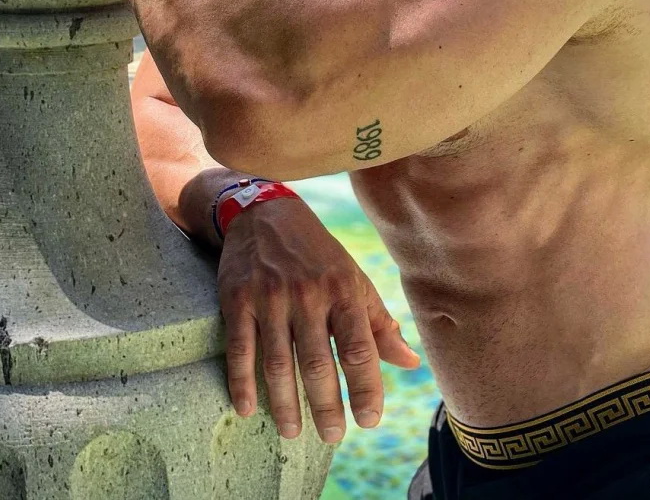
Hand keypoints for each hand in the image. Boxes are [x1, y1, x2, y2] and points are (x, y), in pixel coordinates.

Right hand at [216, 197, 421, 444]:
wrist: (264, 213)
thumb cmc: (317, 253)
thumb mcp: (353, 279)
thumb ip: (379, 323)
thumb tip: (410, 363)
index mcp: (343, 290)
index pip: (359, 350)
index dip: (366, 389)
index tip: (369, 421)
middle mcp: (308, 294)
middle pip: (318, 364)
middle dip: (327, 406)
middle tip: (332, 436)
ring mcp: (271, 297)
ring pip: (278, 363)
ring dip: (286, 404)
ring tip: (293, 432)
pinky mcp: (238, 298)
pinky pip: (241, 348)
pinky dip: (242, 382)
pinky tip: (248, 408)